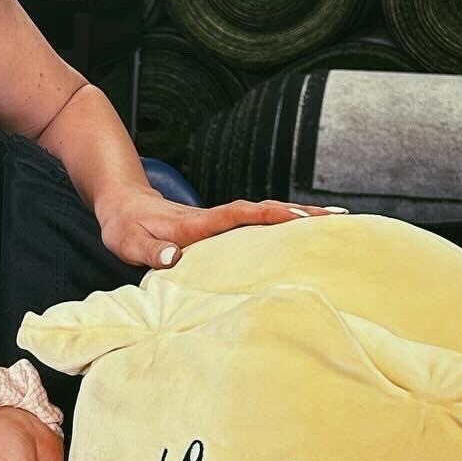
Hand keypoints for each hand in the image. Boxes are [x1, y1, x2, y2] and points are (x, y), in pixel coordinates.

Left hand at [95, 186, 347, 269]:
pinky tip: (302, 232)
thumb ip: (148, 250)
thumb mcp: (126, 241)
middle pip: (263, 212)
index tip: (299, 219)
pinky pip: (256, 224)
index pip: (237, 216)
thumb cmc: (124, 226)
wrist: (122, 202)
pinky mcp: (219, 226)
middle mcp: (212, 217)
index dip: (268, 216)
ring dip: (297, 217)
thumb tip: (172, 258)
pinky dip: (281, 224)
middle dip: (300, 214)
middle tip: (339, 218)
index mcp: (194, 223)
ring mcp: (218, 220)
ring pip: (264, 216)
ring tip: (336, 223)